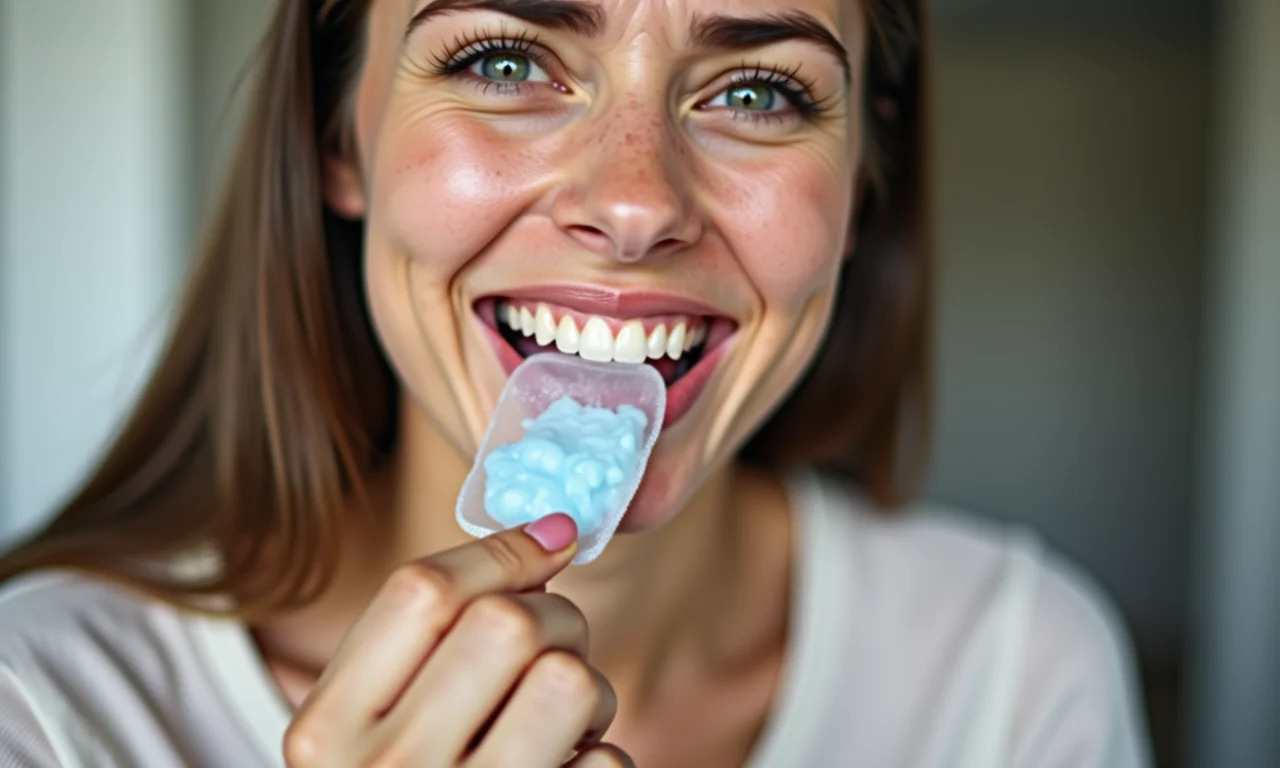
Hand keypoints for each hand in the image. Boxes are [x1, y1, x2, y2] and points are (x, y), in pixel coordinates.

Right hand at [283, 514, 633, 767]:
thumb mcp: (369, 736)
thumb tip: (547, 535)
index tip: (551, 538)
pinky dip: (602, 760)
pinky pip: (607, 761)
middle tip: (552, 650)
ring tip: (561, 724)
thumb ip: (428, 644)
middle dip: (555, 619)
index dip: (503, 550)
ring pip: (569, 682)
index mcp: (325, 732)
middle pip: (507, 624)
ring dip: (587, 691)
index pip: (421, 590)